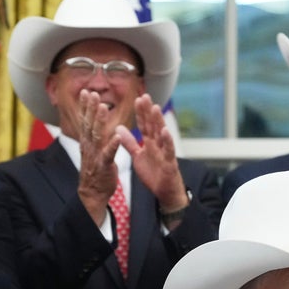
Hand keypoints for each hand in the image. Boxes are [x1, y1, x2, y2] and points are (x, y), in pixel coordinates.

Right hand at [76, 90, 121, 224]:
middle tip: (92, 93)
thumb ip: (92, 136)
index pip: (85, 121)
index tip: (85, 91)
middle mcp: (89, 147)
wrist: (92, 193)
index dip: (85, 106)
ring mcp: (95, 156)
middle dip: (90, 108)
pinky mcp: (104, 166)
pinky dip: (112, 145)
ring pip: (97, 136)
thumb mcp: (92, 150)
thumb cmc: (95, 171)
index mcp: (87, 142)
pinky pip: (108, 154)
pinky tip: (117, 136)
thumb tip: (90, 121)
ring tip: (103, 107)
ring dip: (100, 121)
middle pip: (88, 124)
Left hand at [120, 94, 187, 216]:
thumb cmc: (154, 173)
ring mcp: (165, 152)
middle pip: (153, 125)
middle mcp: (158, 144)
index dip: (140, 113)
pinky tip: (165, 131)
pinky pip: (169, 150)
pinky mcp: (170, 162)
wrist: (166, 192)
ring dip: (159, 121)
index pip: (144, 125)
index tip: (137, 99)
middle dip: (148, 111)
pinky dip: (167, 141)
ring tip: (155, 108)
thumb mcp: (138, 156)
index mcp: (149, 143)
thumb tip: (118, 128)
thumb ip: (129, 142)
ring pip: (162, 134)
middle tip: (144, 96)